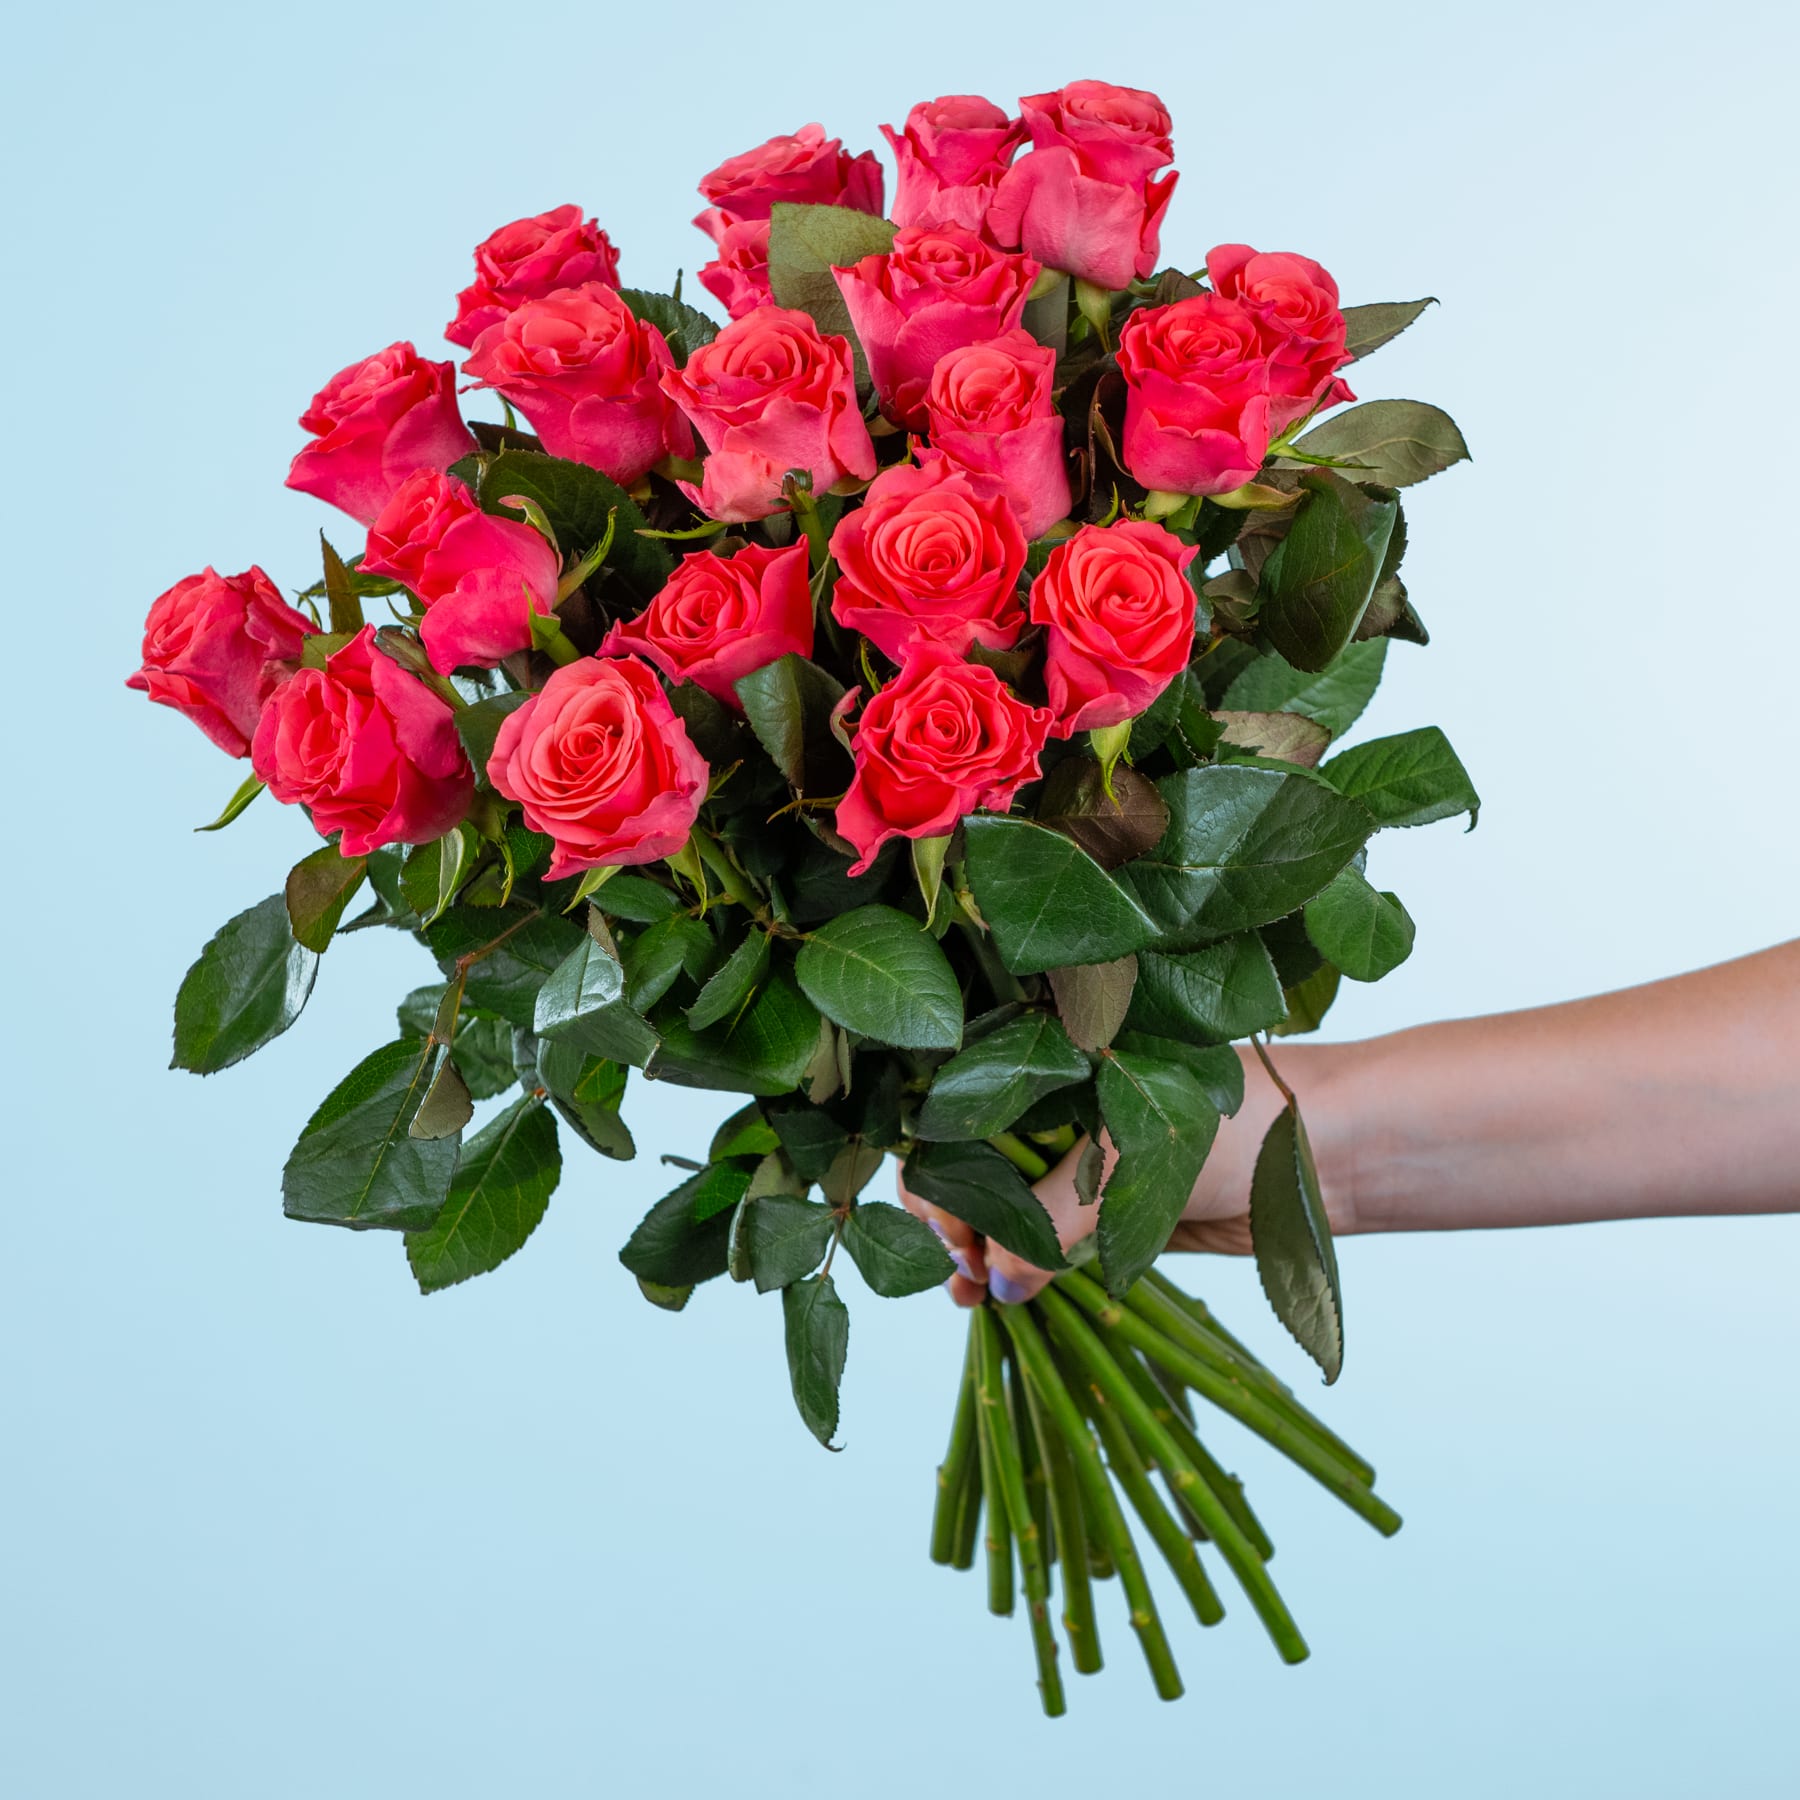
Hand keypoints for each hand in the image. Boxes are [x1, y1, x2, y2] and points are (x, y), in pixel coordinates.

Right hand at [899, 1043, 1311, 1305]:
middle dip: (951, 1220)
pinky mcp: (1113, 1214)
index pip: (956, 1112)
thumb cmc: (1236, 1122)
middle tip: (961, 1268)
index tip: (951, 1227)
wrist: (1335, 1152)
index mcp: (1051, 1065)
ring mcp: (1083, 1165)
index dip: (938, 1172)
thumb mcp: (1127, 1161)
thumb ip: (1052, 1218)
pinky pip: (1047, 1246)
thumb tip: (991, 1279)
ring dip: (978, 1254)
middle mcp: (1057, 1110)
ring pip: (1004, 1211)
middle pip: (970, 1166)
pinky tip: (995, 1300)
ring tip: (966, 1295)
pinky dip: (1019, 1272)